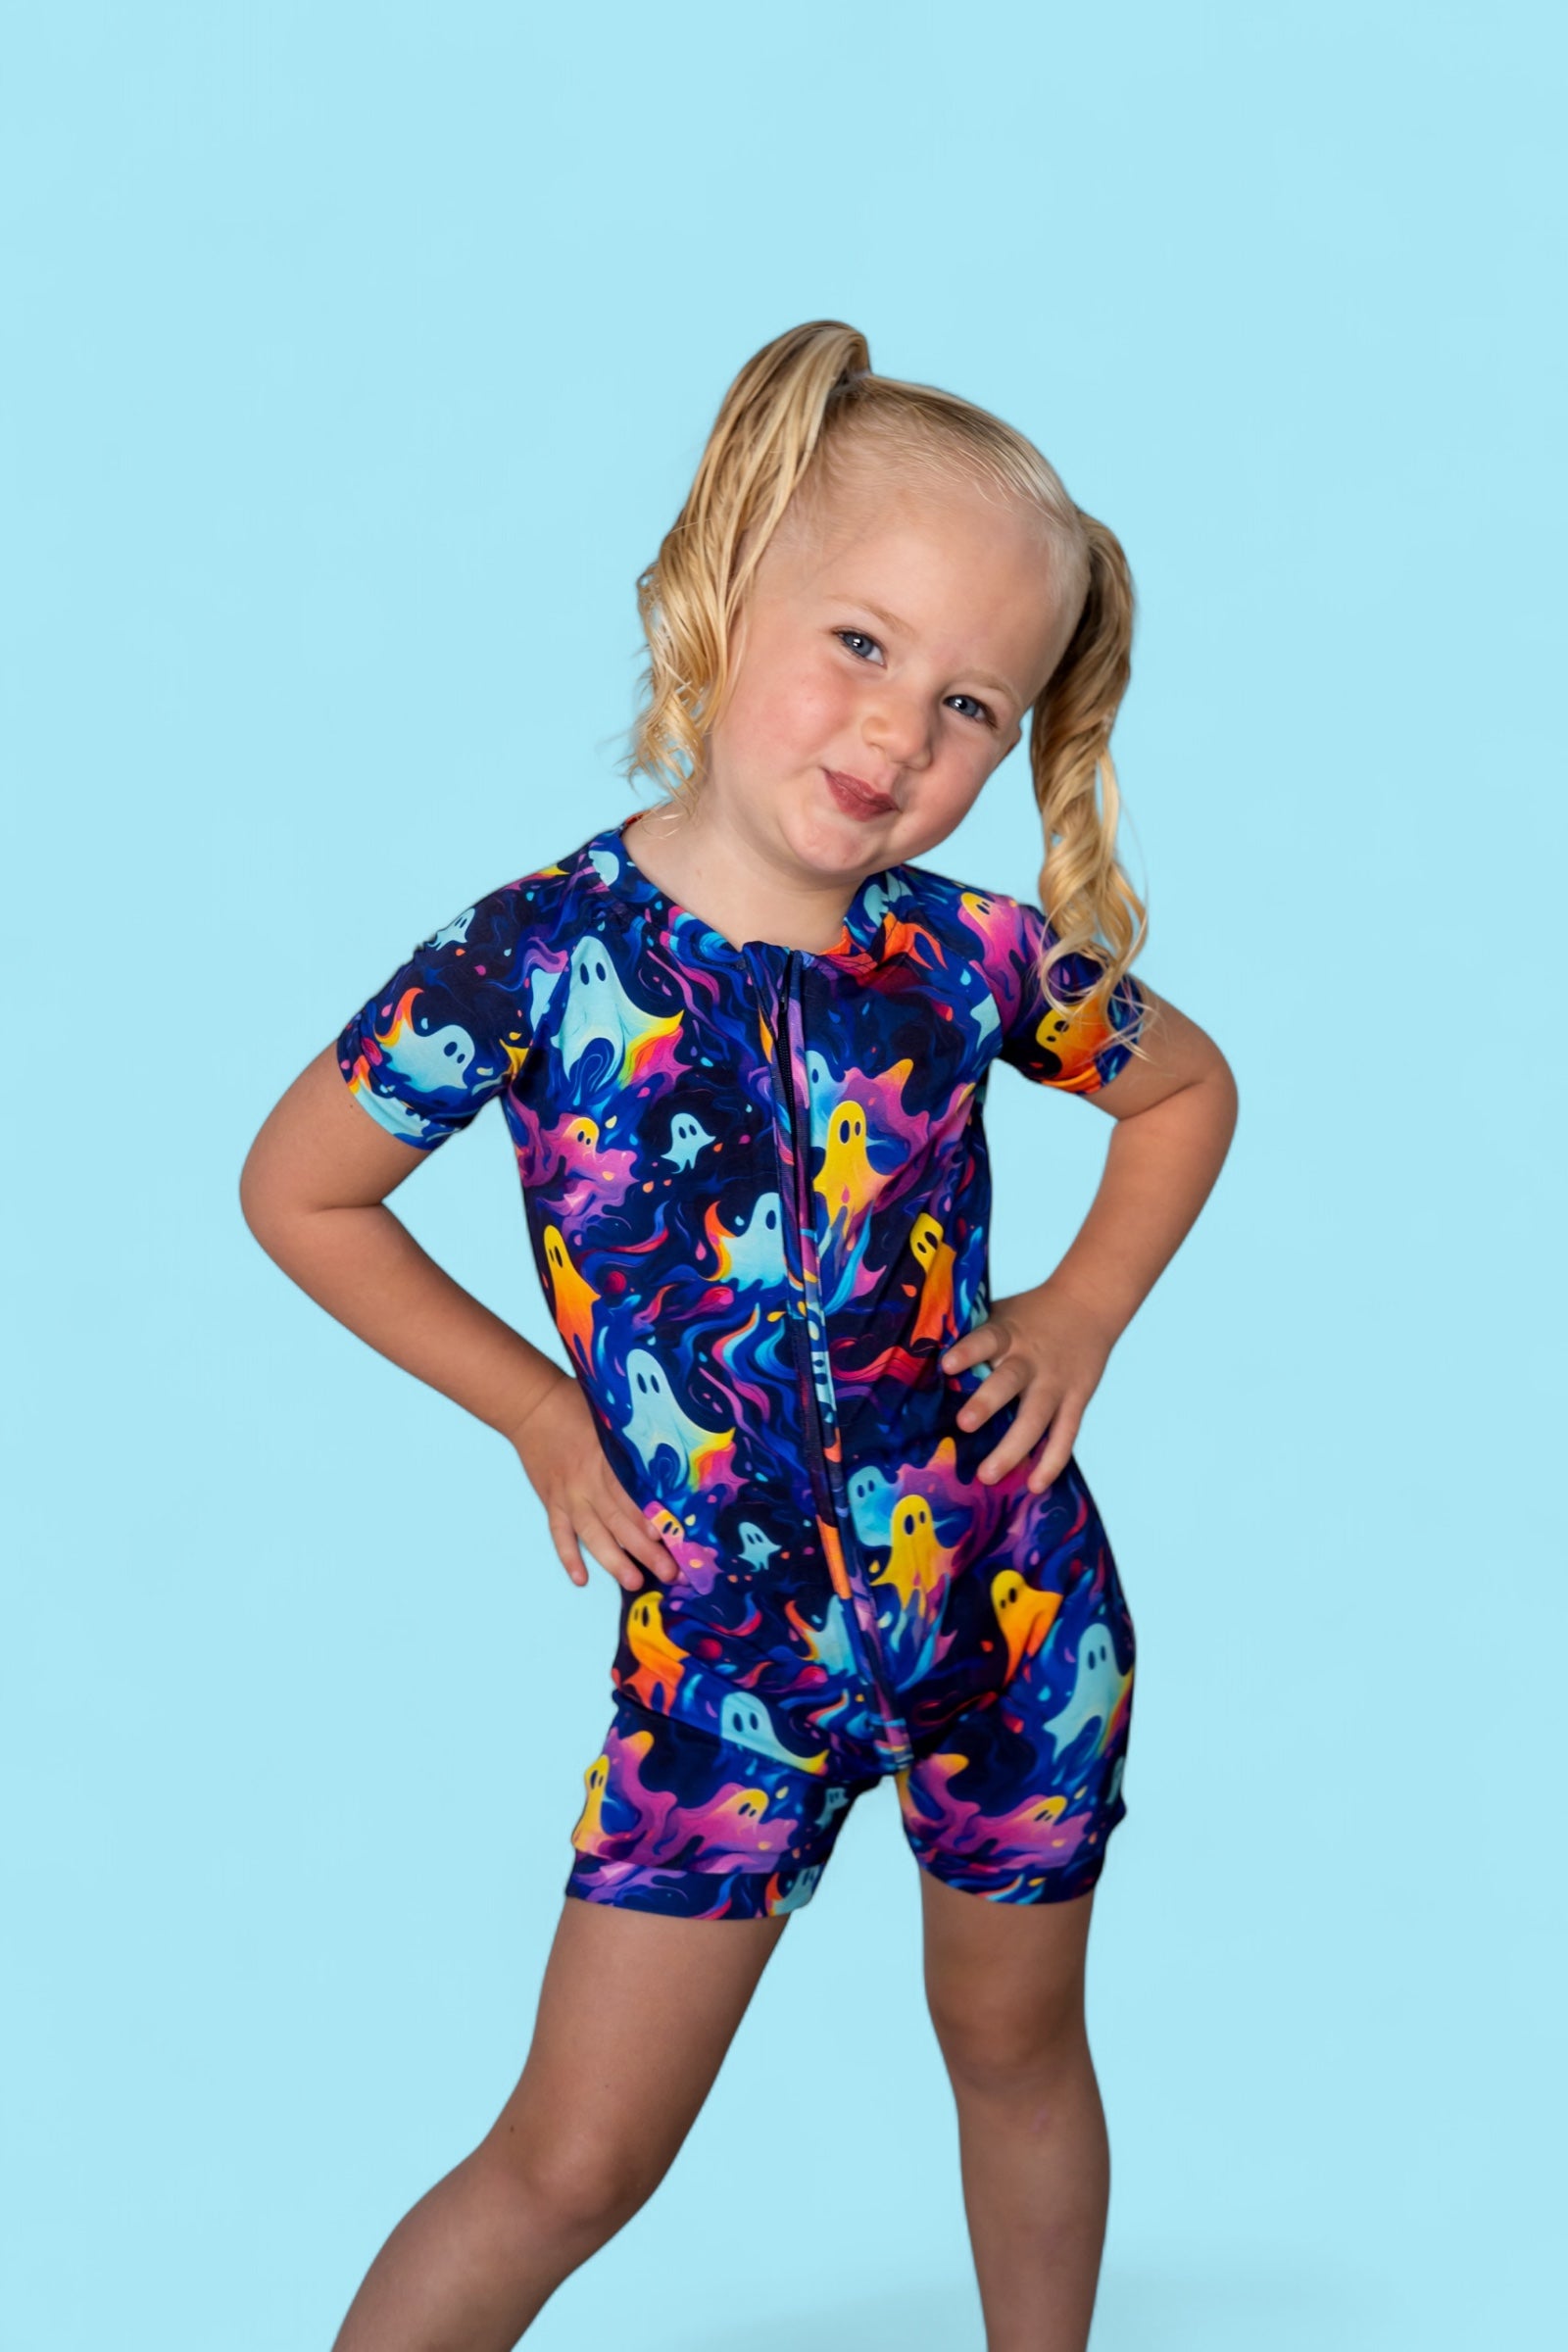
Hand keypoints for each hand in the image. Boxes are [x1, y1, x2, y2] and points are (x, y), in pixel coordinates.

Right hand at [507, 1373, 678, 1592]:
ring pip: (592, 1533)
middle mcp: (586, 1481)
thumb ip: (636, 1440)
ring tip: (633, 1582)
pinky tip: (581, 1578)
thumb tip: (670, 1460)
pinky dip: (568, 1556)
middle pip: (619, 1520)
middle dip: (645, 1549)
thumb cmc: (578, 1405)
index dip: (650, 1516)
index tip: (672, 1538)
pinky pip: (559, 1534)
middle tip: (669, 1572)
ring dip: (612, 1560)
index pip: (632, 1493)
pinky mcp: (551, 1501)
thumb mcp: (612, 1416)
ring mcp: (567, 1495)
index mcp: (606, 1457)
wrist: (531, 1405)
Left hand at [939, 1278, 1120, 1493]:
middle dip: (987, 1404)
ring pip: (1036, 1418)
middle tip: (964, 1425)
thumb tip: (920, 1353)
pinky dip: (1051, 1461)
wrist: (1089, 1303)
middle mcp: (1031, 1360)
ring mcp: (1055, 1383)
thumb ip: (974, 1334)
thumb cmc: (1031, 1313)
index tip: (947, 1366)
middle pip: (1009, 1382)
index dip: (968, 1352)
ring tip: (988, 1475)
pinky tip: (1034, 1485)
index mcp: (1008, 1333)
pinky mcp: (1076, 1400)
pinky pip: (1065, 1435)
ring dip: (1012, 1448)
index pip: (986, 1340)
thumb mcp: (1003, 1313)